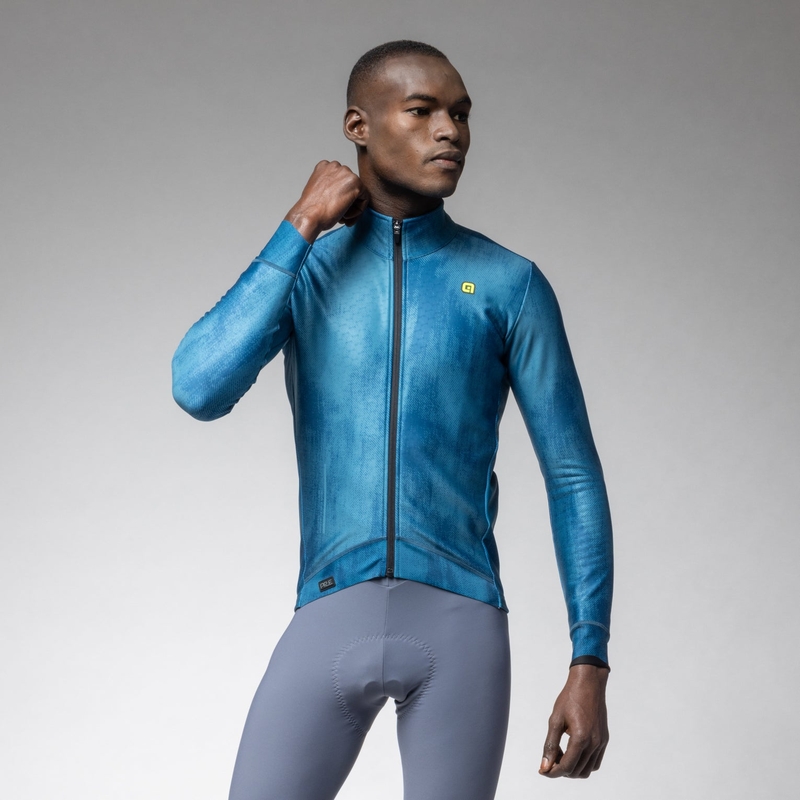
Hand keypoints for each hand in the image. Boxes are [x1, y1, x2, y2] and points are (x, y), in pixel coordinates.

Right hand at [284, 160, 369, 242]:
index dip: (338, 197)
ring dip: (352, 207)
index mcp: (324, 166)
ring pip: (358, 192)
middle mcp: (335, 166)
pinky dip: (358, 211)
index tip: (334, 208)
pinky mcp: (356, 184)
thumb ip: (330, 187)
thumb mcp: (318, 191)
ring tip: (342, 218)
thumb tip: (340, 194)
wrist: (309, 215)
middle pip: (350, 186)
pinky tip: (345, 216)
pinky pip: (364, 199)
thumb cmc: (311, 209)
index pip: (340, 181)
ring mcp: (346, 173)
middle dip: (347, 202)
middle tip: (340, 216)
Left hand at [539, 664, 608, 778]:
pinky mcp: (604, 740)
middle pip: (576, 771)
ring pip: (587, 770)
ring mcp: (601, 742)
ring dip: (573, 768)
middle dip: (561, 770)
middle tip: (550, 759)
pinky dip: (583, 763)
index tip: (542, 770)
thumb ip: (550, 744)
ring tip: (560, 754)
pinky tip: (572, 751)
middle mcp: (594, 743)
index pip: (566, 766)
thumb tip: (545, 765)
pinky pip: (595, 762)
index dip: (552, 772)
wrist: (589, 684)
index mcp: (581, 738)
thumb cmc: (570, 698)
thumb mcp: (555, 720)